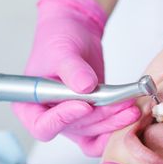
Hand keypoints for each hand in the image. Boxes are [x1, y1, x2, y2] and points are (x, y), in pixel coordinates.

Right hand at [12, 0, 139, 155]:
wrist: (77, 32)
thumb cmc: (58, 38)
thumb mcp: (62, 50)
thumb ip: (72, 69)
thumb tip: (85, 87)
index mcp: (29, 106)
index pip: (43, 126)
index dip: (63, 120)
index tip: (85, 105)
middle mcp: (50, 117)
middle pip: (75, 129)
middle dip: (101, 118)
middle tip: (123, 105)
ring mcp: (72, 120)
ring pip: (94, 131)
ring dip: (114, 122)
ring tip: (132, 107)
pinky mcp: (91, 118)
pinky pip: (103, 131)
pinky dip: (117, 125)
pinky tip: (130, 114)